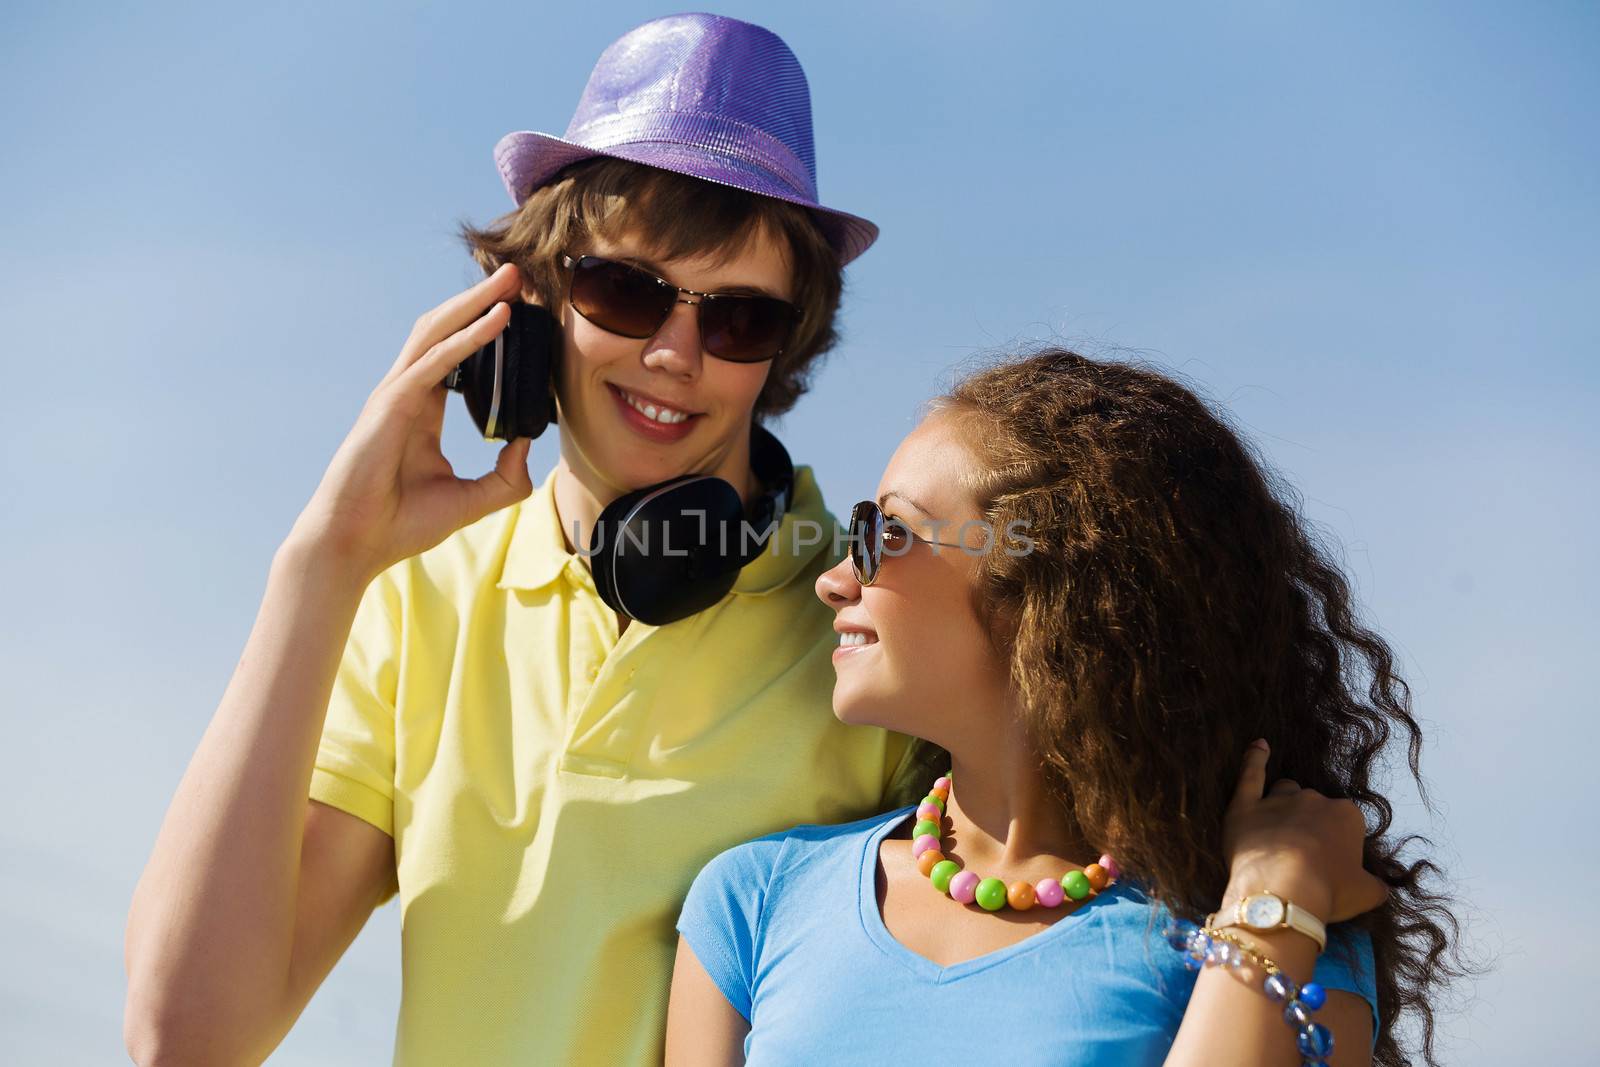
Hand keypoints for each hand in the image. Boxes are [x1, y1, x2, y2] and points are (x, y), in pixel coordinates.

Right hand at [286, 262, 534, 580]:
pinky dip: (469, 337)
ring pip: (437, 331)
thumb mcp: (471, 501)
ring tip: (511, 279)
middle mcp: (407, 393)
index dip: (483, 329)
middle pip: (445, 330)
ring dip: (475, 301)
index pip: (456, 355)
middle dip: (480, 298)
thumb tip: (529, 445)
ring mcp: (395, 394)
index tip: (520, 311)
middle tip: (517, 274)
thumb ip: (506, 477)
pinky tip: (498, 318)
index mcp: (422, 410)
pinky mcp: (391, 405)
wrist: (355, 545)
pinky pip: (436, 361)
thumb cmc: (400, 524)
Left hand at [1219, 740, 1388, 923]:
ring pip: (1285, 789)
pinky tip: (1259, 745)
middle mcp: (1315, 800)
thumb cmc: (1328, 892)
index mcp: (1347, 815)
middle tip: (1303, 860)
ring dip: (1286, 803)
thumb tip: (1381, 888)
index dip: (1337, 845)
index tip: (1330, 866)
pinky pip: (1250, 773)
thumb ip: (1376, 886)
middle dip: (1311, 827)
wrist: (1283, 893)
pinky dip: (1254, 758)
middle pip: (1314, 807)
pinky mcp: (1246, 805)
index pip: (1345, 822)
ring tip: (1280, 829)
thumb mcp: (1366, 894)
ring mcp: (1279, 800)